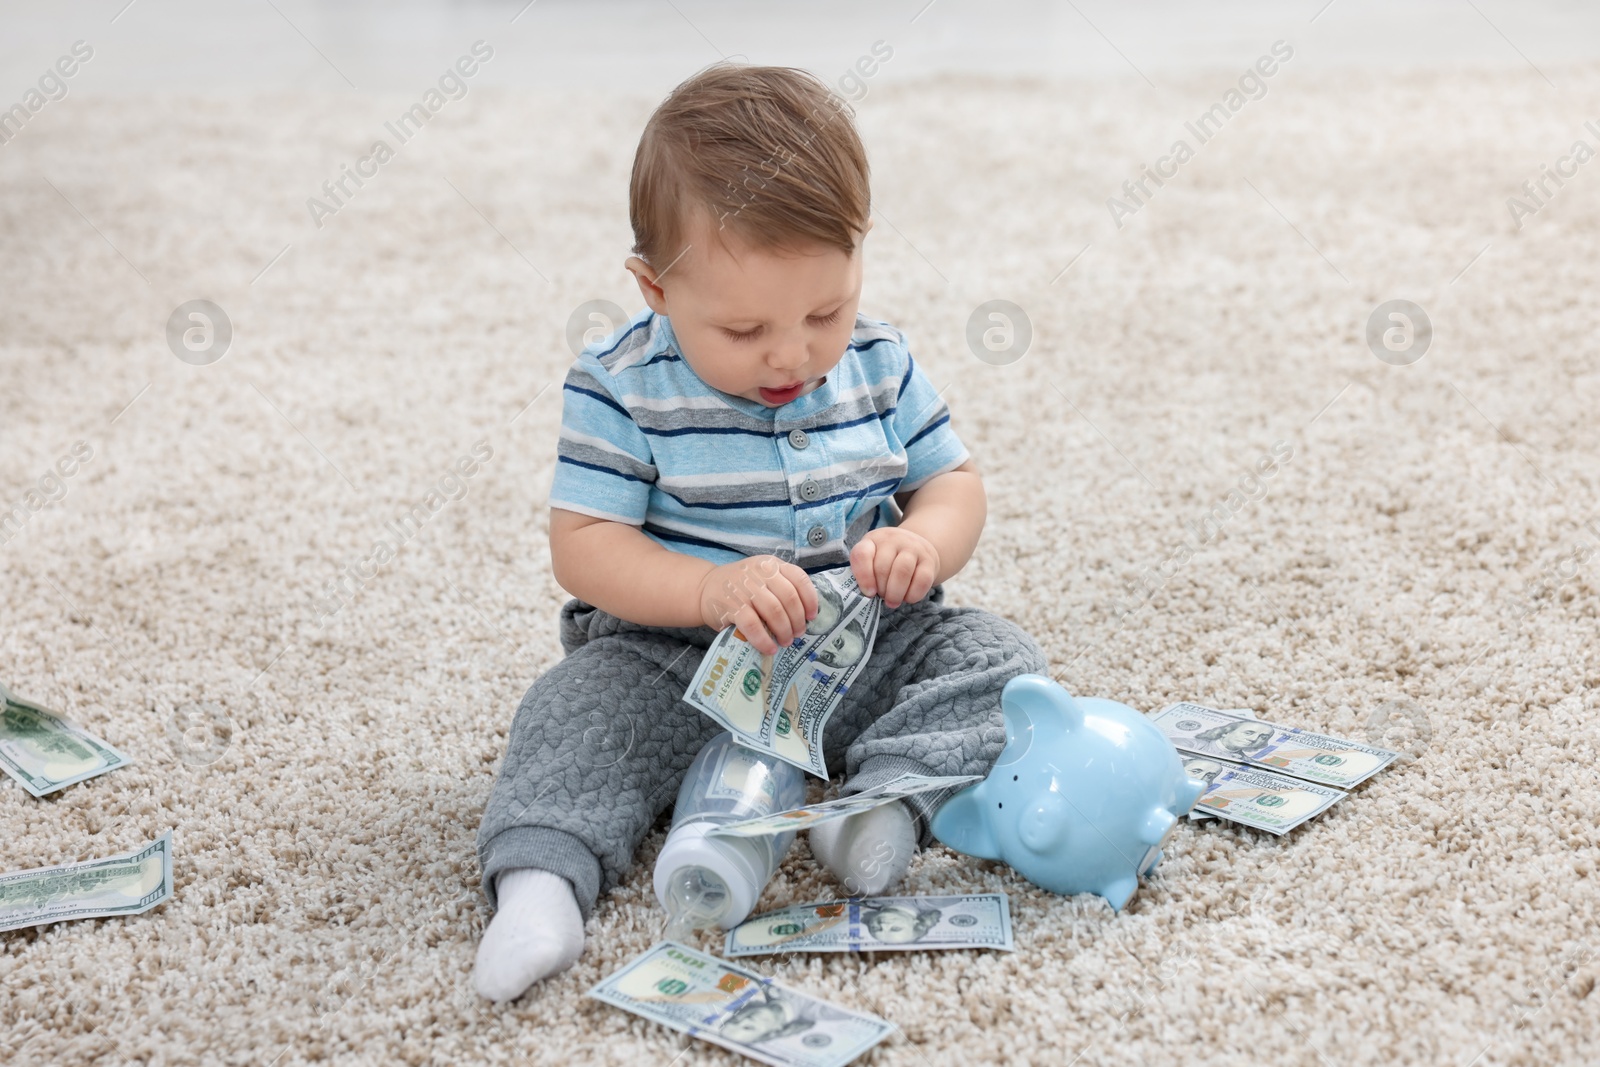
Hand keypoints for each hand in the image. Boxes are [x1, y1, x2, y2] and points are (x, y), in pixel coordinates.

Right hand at [697, 555, 818, 654]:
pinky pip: (754, 626)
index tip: (812, 616)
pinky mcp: (731, 606)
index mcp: (770, 565)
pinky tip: (770, 648)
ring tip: (786, 641)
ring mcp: (744, 589)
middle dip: (797, 620)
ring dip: (784, 630)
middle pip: (789, 598)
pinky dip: (764, 640)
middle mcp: (759, 573)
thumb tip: (805, 615)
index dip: (810, 600)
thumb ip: (781, 587)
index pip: (799, 579)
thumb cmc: (740, 586)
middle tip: (798, 633)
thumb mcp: (761, 577)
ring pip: (774, 611)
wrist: (704, 588)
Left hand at [850, 528, 940, 608]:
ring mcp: (913, 547)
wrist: (918, 547)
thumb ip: (866, 574)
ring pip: (902, 572)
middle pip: (882, 568)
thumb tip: (869, 595)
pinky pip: (922, 580)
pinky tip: (908, 598)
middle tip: (883, 597)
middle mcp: (893, 539)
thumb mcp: (873, 559)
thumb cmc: (889, 559)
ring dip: (896, 593)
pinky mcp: (929, 559)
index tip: (869, 593)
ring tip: (893, 602)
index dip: (863, 576)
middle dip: (881, 590)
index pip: (862, 554)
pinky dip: (913, 595)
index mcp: (873, 540)